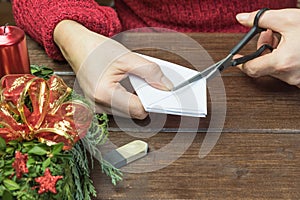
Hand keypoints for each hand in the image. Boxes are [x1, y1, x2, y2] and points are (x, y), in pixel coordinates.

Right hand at [54, 20, 172, 118]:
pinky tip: (130, 86)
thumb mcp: (127, 57)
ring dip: (137, 100)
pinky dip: (129, 99)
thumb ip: (150, 72)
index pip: (138, 110)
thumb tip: (166, 86)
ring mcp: (97, 108)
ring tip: (137, 83)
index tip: (164, 96)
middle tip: (153, 86)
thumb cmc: (95, 50)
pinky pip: (121, 108)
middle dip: (146, 100)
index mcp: (103, 94)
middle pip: (134, 113)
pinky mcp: (99, 107)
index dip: (153, 102)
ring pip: (128, 112)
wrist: (76, 47)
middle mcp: (98, 106)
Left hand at [236, 8, 299, 87]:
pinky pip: (286, 70)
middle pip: (263, 66)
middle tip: (267, 34)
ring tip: (283, 36)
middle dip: (261, 49)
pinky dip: (283, 58)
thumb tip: (242, 18)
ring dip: (273, 51)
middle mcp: (289, 75)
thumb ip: (261, 19)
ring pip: (275, 67)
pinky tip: (292, 45)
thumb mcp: (288, 19)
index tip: (236, 57)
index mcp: (282, 63)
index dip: (241, 62)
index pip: (251, 69)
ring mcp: (297, 80)